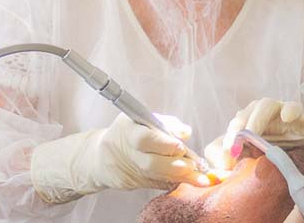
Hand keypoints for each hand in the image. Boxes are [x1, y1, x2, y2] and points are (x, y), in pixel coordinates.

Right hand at [31, 113, 209, 203]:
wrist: (104, 155)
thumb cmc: (130, 131)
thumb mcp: (143, 119)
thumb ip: (167, 123)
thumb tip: (185, 132)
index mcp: (128, 131)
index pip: (144, 139)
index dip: (163, 144)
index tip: (180, 147)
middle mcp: (128, 153)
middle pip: (150, 163)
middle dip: (173, 165)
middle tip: (192, 165)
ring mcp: (130, 171)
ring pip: (156, 177)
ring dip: (180, 178)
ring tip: (200, 178)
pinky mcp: (134, 184)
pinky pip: (156, 184)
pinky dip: (173, 182)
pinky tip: (189, 181)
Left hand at [205, 98, 303, 169]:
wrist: (284, 162)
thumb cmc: (255, 154)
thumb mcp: (233, 156)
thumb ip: (218, 155)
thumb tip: (220, 161)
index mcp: (247, 117)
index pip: (238, 121)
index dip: (233, 135)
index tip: (230, 151)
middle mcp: (265, 111)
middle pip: (258, 108)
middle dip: (253, 121)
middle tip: (250, 137)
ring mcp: (285, 114)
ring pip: (282, 106)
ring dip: (282, 111)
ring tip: (284, 119)